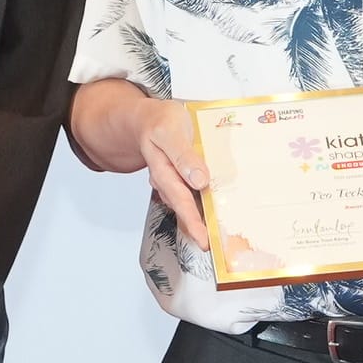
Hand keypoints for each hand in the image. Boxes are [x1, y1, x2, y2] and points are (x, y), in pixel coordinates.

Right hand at [123, 93, 215, 241]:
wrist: (147, 118)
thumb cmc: (161, 121)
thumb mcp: (170, 130)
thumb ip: (183, 155)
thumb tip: (199, 180)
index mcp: (162, 168)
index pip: (180, 198)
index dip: (192, 220)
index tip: (204, 238)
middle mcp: (165, 179)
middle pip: (182, 207)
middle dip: (196, 227)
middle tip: (211, 245)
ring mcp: (171, 180)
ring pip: (185, 203)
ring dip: (198, 219)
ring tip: (215, 233)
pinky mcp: (179, 178)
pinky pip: (189, 195)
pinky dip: (200, 205)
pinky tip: (212, 210)